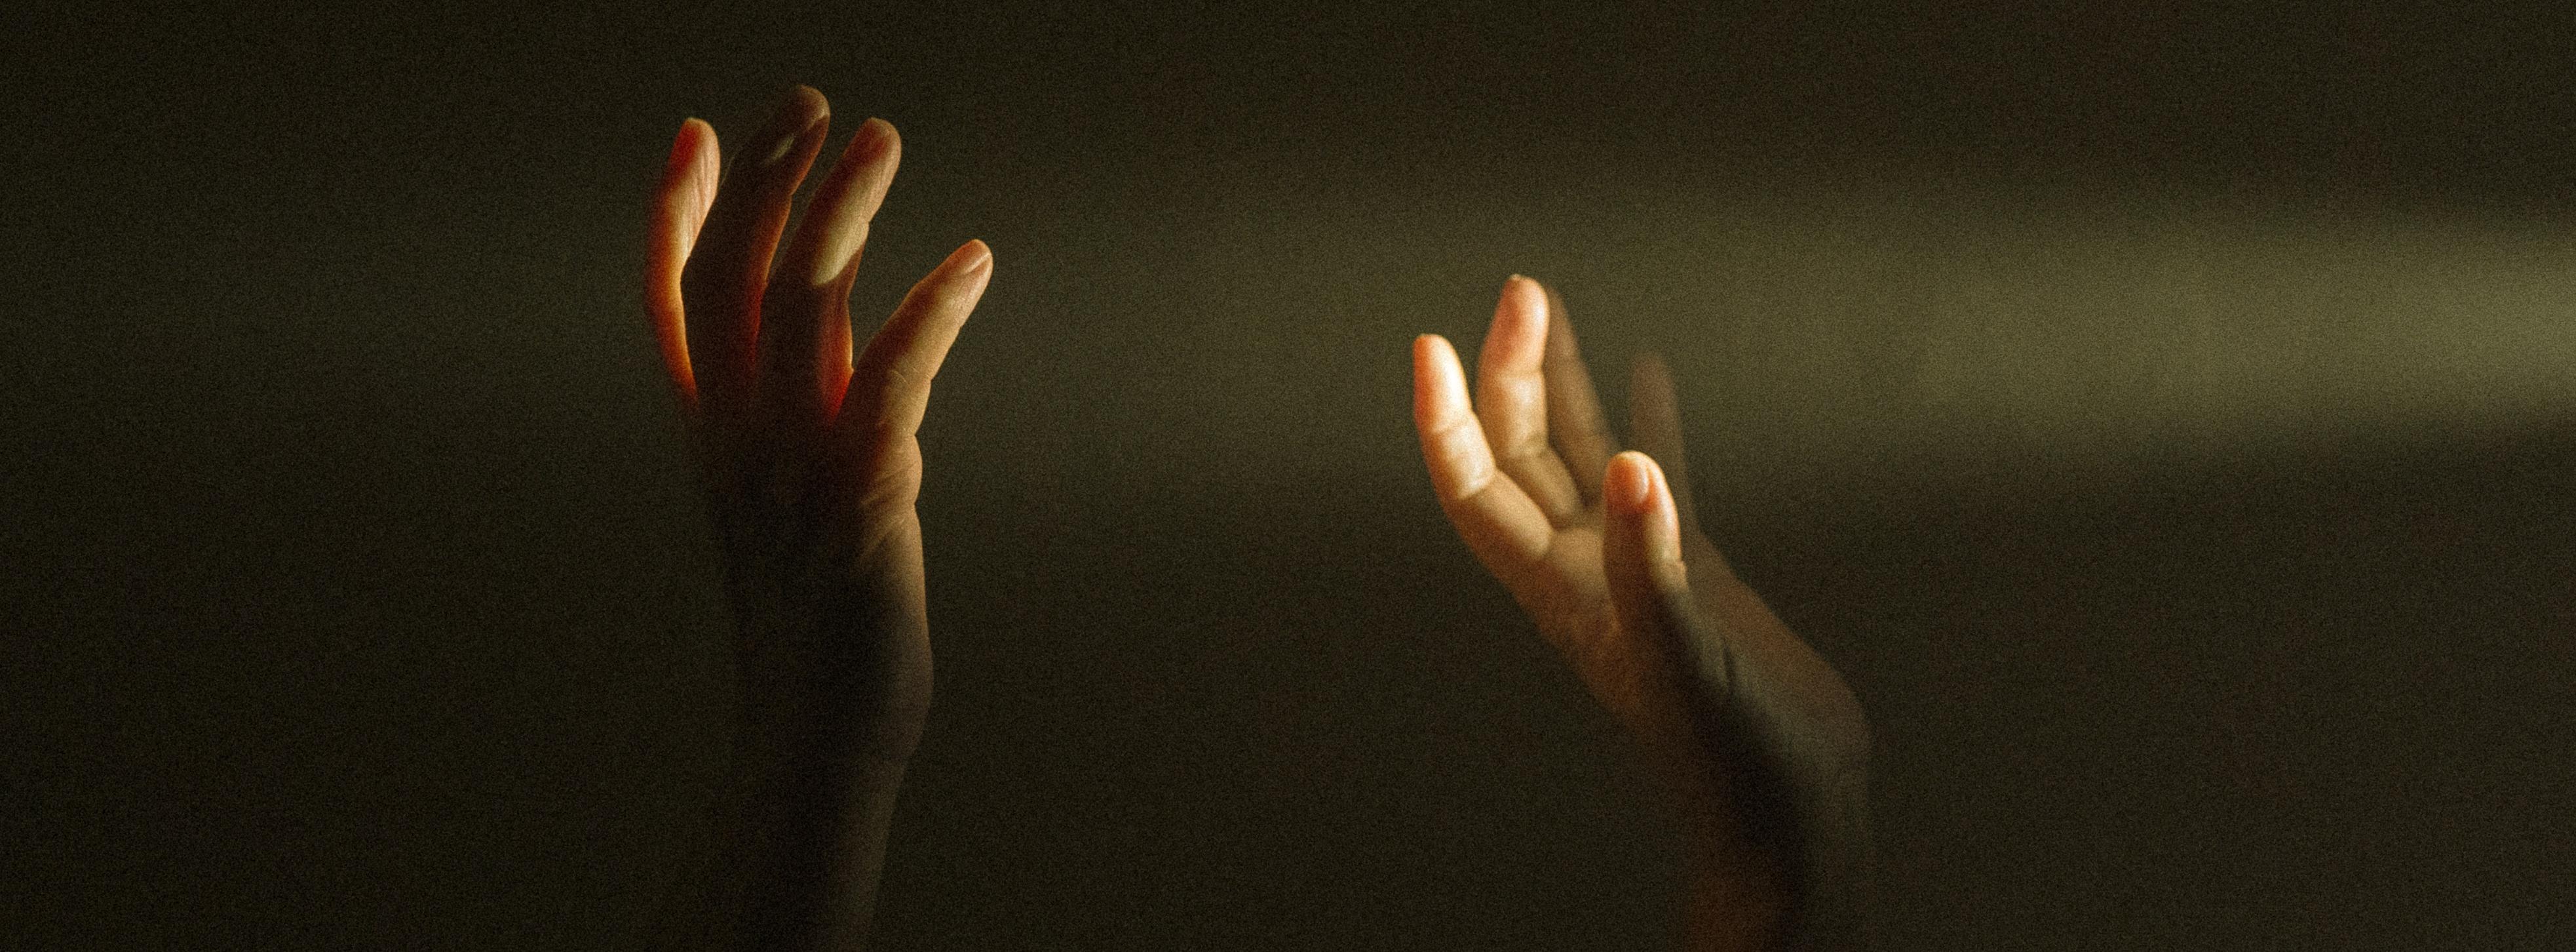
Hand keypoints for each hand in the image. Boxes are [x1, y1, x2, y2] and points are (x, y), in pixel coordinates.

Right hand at [645, 85, 991, 949]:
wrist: (818, 743)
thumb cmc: (822, 628)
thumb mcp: (803, 500)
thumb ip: (814, 410)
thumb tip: (843, 325)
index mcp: (718, 443)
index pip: (673, 305)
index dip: (677, 214)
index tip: (697, 130)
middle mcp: (739, 444)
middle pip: (730, 279)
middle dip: (766, 179)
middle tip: (809, 101)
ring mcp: (794, 472)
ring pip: (799, 310)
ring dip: (842, 213)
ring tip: (882, 136)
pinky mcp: (864, 503)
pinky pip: (891, 384)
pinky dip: (930, 314)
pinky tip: (972, 261)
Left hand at [1411, 277, 1869, 949]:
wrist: (1787, 813)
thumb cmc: (1731, 758)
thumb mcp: (1684, 660)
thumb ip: (1651, 565)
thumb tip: (1629, 466)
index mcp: (1562, 593)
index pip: (1477, 490)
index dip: (1447, 420)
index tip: (1431, 345)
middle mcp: (1583, 572)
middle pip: (1521, 454)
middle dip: (1511, 371)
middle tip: (1524, 288)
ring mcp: (1635, 568)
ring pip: (1580, 455)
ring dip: (1560, 383)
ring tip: (1548, 303)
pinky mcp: (1692, 573)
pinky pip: (1657, 479)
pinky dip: (1648, 423)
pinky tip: (1648, 372)